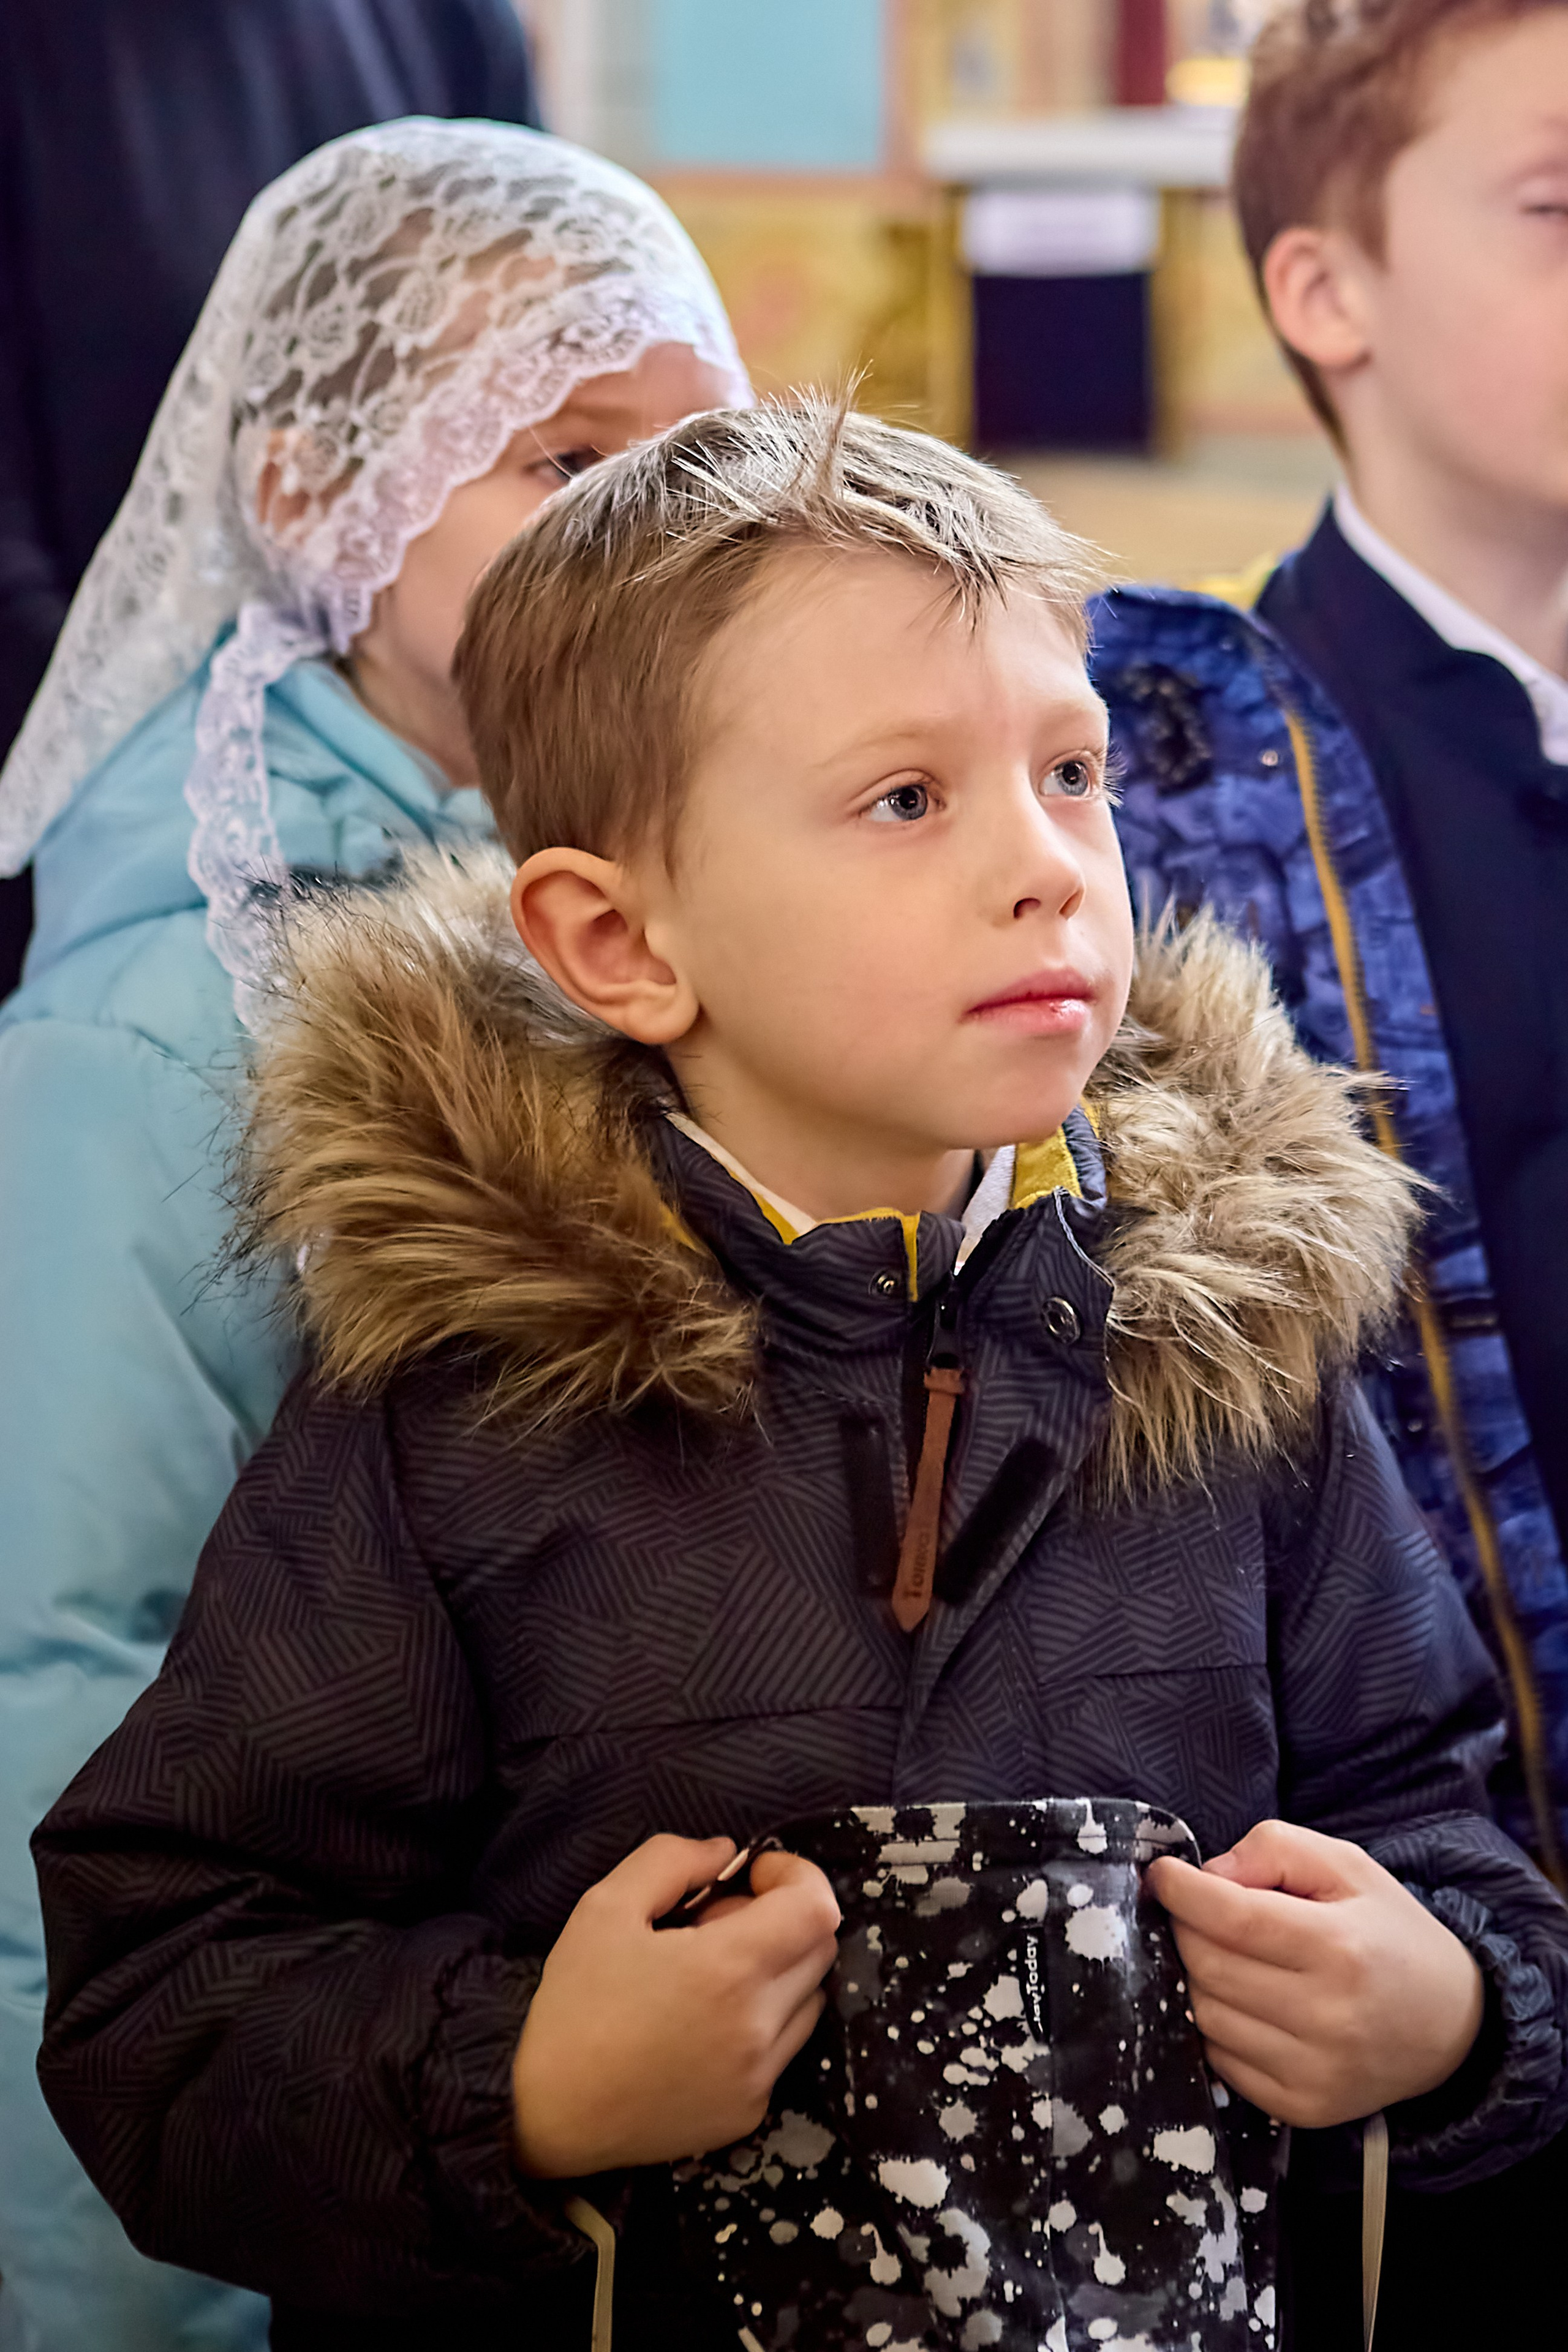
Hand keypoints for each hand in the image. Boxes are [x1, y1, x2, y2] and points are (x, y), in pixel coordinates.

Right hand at [511, 1834, 840, 2175]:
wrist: (547, 2116)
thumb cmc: (574, 2005)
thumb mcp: (606, 1907)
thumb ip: (672, 1860)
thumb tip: (727, 1853)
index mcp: (729, 1970)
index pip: (819, 1908)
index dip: (797, 1876)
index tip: (752, 1876)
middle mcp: (759, 2028)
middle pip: (820, 1950)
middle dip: (782, 1919)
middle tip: (716, 1923)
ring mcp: (759, 2078)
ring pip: (809, 2001)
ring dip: (778, 1972)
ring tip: (709, 1978)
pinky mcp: (750, 2115)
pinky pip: (783, 2051)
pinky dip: (761, 2024)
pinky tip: (702, 2026)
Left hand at [1147, 1819, 1483, 2127]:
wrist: (1452, 2025)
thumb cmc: (1390, 1934)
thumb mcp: (1347, 1866)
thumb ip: (1274, 1849)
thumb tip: (1208, 1875)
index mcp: (1340, 1948)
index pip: (1233, 1919)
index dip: (1182, 1892)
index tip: (1162, 1875)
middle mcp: (1328, 2017)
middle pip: (1208, 1966)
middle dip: (1185, 1929)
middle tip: (1196, 1912)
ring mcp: (1314, 2072)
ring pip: (1206, 2015)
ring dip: (1196, 1977)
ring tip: (1221, 1956)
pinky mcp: (1303, 2108)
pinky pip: (1221, 2061)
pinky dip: (1215, 2026)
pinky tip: (1240, 2002)